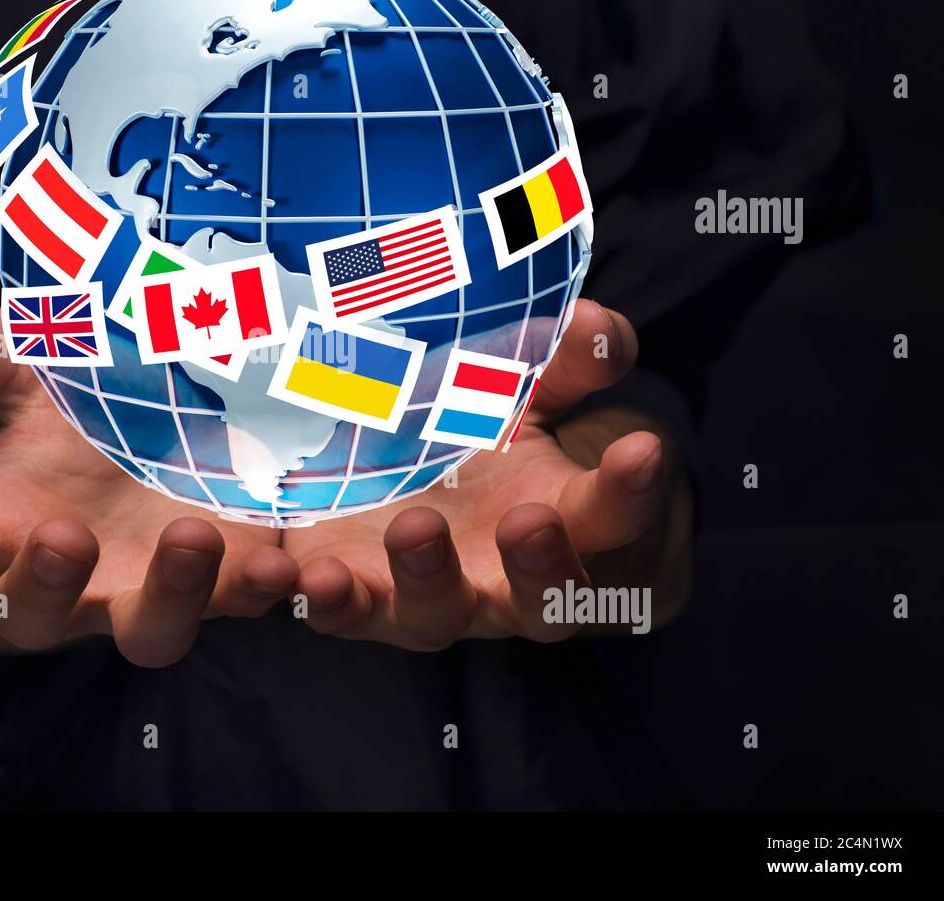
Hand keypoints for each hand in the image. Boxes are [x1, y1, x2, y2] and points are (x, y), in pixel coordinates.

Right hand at [0, 290, 295, 665]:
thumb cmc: (59, 408)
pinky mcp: (217, 582)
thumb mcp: (13, 368)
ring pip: (147, 630)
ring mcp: (142, 590)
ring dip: (167, 595)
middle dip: (42, 584)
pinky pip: (236, 602)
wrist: (150, 424)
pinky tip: (283, 564)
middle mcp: (62, 581)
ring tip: (190, 536)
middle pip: (30, 615)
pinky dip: (258, 589)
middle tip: (64, 534)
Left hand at [280, 299, 693, 648]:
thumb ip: (563, 360)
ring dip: (427, 581)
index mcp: (563, 523)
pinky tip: (299, 575)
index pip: (612, 516)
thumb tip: (592, 328)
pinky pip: (342, 612)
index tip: (643, 449)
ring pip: (437, 615)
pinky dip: (321, 601)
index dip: (630, 489)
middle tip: (529, 520)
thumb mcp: (530, 388)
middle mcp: (503, 580)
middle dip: (541, 567)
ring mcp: (428, 596)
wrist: (413, 481)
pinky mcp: (356, 595)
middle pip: (540, 601)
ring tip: (415, 531)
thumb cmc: (491, 432)